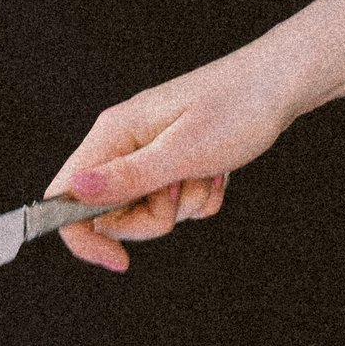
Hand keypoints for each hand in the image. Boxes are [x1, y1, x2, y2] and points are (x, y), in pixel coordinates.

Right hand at [47, 46, 299, 272]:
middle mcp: (124, 143)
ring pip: (148, 211)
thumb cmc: (237, 107)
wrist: (279, 84)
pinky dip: (200, 197)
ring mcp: (148, 153)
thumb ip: (128, 177)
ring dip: (184, 205)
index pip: (65, 194)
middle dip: (152, 217)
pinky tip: (217, 171)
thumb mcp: (183, 151)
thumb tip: (75, 189)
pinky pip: (176, 205)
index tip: (119, 261)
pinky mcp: (173, 161)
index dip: (83, 235)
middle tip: (182, 186)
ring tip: (207, 170)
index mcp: (114, 134)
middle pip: (111, 213)